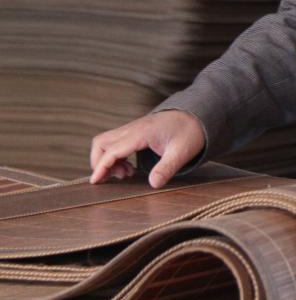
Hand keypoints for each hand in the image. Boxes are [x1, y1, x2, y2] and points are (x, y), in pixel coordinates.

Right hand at [89, 110, 204, 187]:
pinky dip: (114, 156)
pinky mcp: (135, 131)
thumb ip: (166, 168)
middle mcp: (133, 128)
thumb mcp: (181, 152)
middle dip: (99, 162)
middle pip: (101, 142)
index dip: (101, 167)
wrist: (196, 115)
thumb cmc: (190, 132)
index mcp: (142, 133)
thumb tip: (153, 184)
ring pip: (105, 141)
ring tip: (126, 174)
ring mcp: (132, 129)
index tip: (95, 181)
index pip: (112, 150)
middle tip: (117, 178)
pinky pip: (115, 142)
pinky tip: (129, 167)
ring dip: (107, 159)